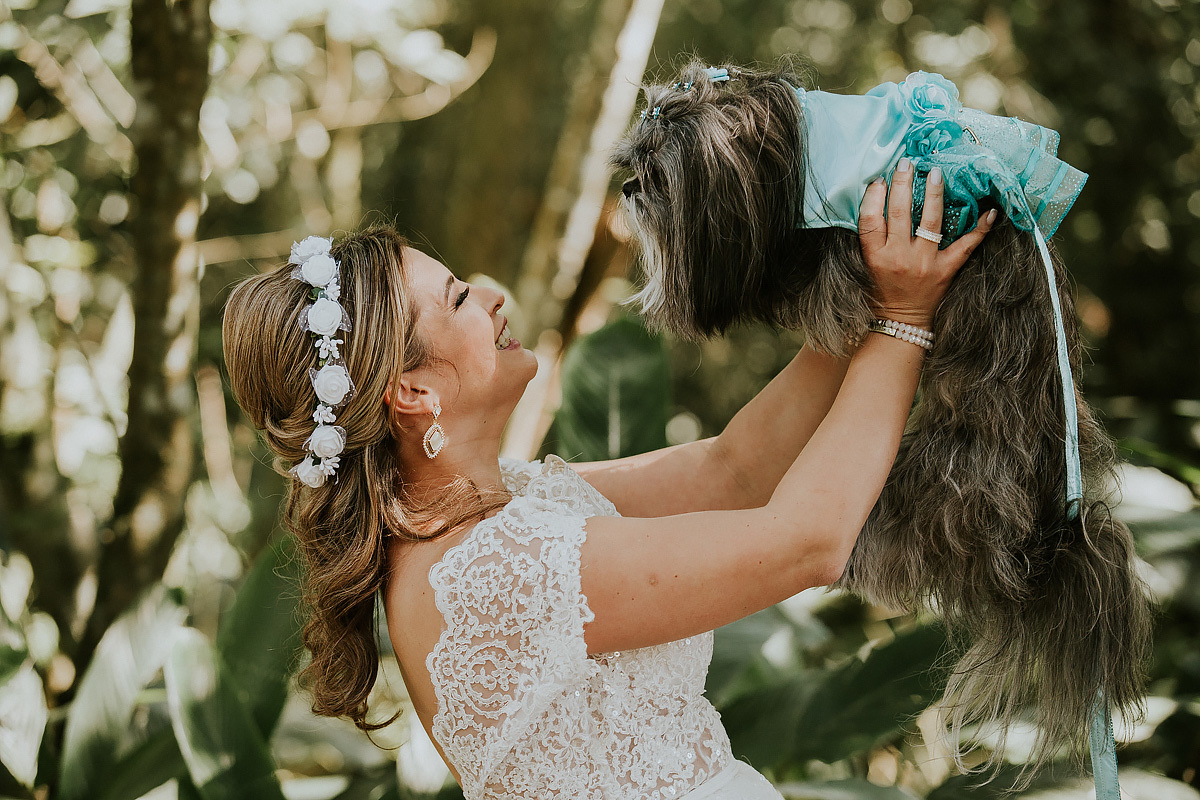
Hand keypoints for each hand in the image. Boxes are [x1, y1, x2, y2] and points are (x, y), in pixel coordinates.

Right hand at [857, 158, 996, 328]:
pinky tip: (990, 211)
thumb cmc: (881, 290)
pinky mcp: (945, 271)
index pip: (870, 219)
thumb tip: (880, 198)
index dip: (873, 196)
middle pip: (900, 212)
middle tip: (907, 163)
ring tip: (936, 173)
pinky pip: (965, 246)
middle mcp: (898, 257)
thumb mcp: (868, 264)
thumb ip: (873, 236)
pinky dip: (980, 229)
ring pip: (931, 221)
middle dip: (903, 183)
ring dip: (935, 193)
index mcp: (875, 256)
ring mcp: (924, 263)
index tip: (878, 179)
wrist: (900, 323)